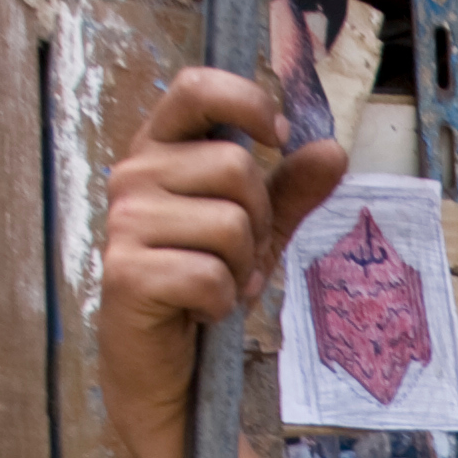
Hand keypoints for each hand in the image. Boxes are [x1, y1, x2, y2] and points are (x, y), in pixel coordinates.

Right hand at [96, 69, 343, 457]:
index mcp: (159, 151)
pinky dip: (222, 303)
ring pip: (231, 225)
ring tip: (217, 285)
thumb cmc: (202, 290)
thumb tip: (333, 150)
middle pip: (235, 168)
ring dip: (241, 269)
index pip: (195, 88)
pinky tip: (201, 312)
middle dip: (259, 222)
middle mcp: (132, 176)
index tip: (278, 136)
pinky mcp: (127, 274)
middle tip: (239, 257)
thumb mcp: (257, 234)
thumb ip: (290, 191)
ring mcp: (124, 224)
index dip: (245, 102)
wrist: (168, 369)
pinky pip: (211, 276)